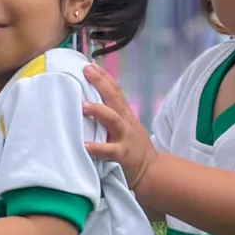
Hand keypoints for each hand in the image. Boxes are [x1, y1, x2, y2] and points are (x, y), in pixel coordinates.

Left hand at [81, 64, 156, 191]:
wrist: (150, 169)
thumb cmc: (132, 146)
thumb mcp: (125, 125)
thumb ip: (111, 113)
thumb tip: (87, 100)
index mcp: (124, 114)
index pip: (114, 90)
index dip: (103, 76)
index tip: (89, 64)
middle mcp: (124, 121)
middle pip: (114, 98)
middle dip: (101, 83)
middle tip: (86, 71)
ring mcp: (124, 137)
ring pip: (113, 120)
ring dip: (99, 111)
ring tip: (83, 106)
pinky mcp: (122, 155)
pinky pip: (109, 151)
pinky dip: (97, 148)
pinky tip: (85, 145)